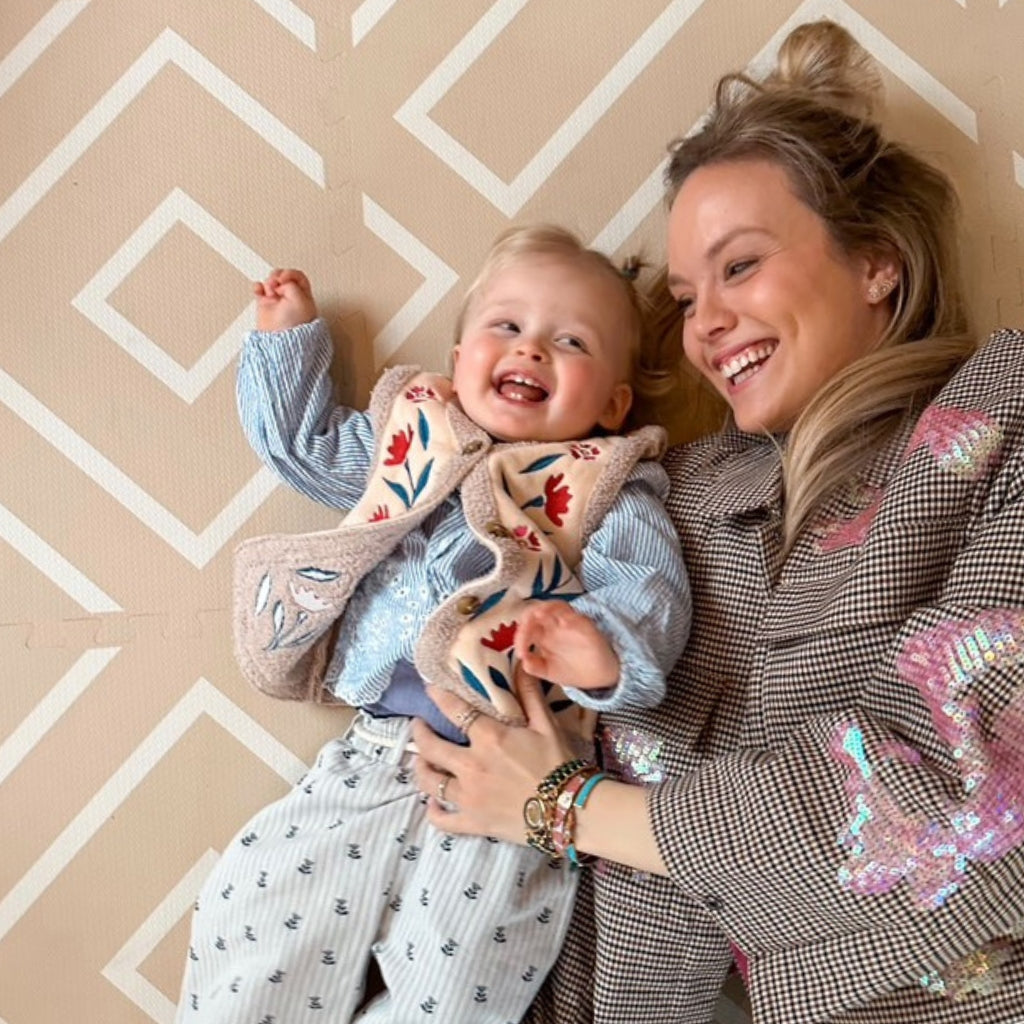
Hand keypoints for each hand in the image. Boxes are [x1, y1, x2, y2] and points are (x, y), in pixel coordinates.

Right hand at [253, 268, 317, 331]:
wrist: (280, 339)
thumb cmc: (294, 325)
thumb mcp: (300, 299)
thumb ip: (291, 284)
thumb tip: (281, 283)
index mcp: (304, 296)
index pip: (298, 276)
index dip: (290, 273)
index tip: (284, 278)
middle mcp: (290, 298)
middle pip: (282, 276)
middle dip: (277, 277)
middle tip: (276, 284)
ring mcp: (277, 301)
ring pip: (270, 282)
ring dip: (268, 283)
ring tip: (270, 292)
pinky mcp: (265, 305)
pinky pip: (259, 290)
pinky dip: (258, 287)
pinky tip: (259, 289)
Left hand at [412, 669, 577, 843]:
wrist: (571, 810)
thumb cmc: (559, 764)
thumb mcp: (546, 725)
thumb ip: (529, 694)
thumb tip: (521, 663)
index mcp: (489, 738)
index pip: (455, 710)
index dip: (438, 697)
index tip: (428, 689)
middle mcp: (471, 765)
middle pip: (431, 747)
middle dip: (420, 733)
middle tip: (418, 725)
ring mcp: (469, 797)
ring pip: (429, 781)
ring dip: (421, 768)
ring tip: (420, 760)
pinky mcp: (473, 822)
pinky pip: (442, 819)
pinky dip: (433, 811)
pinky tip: (433, 803)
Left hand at [514, 602, 619, 690]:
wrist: (598, 676)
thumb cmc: (572, 669)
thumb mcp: (549, 671)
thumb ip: (535, 666)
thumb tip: (523, 661)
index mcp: (543, 635)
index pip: (527, 626)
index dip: (520, 636)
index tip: (521, 653)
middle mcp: (555, 626)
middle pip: (538, 610)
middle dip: (529, 616)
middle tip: (525, 629)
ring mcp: (571, 624)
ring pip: (557, 606)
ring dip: (547, 608)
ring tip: (539, 615)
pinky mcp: (586, 627)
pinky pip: (578, 617)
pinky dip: (569, 617)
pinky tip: (563, 622)